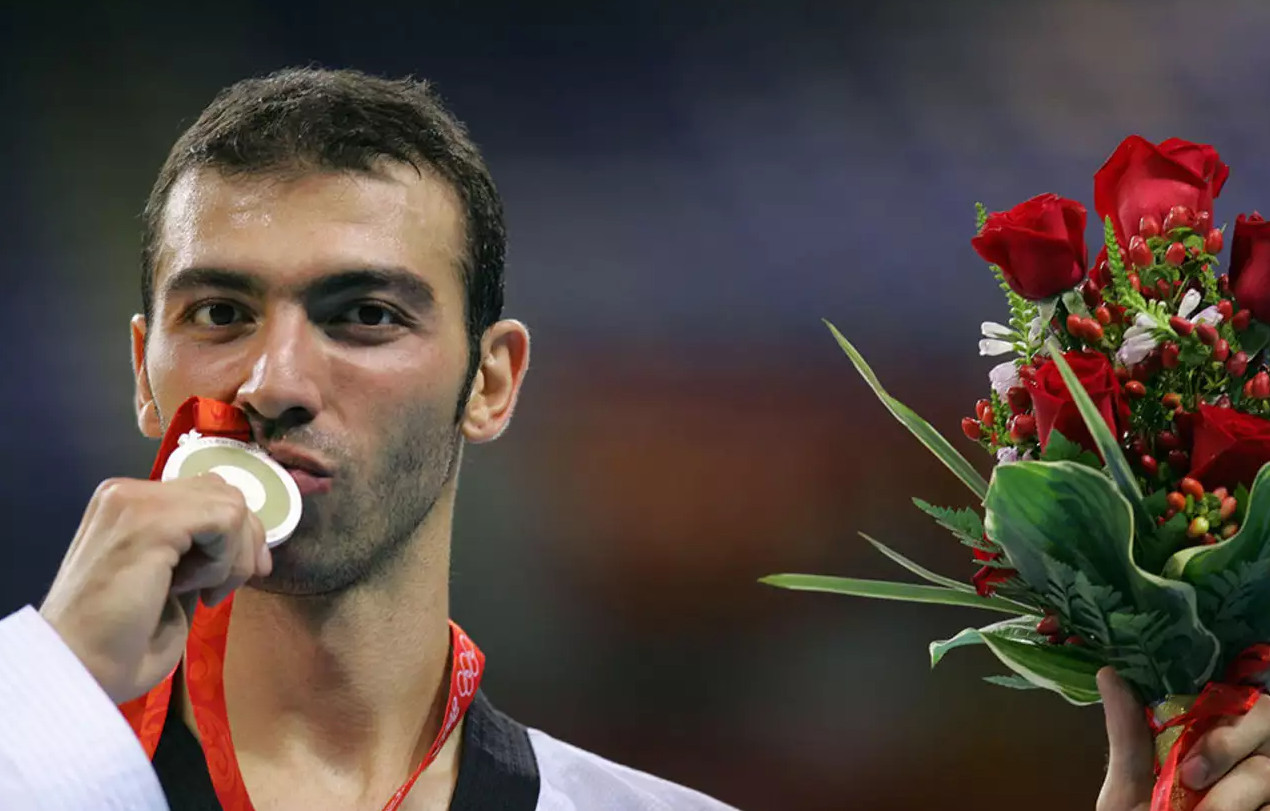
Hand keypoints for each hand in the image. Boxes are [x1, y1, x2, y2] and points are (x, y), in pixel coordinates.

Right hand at [38, 475, 270, 702]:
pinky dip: (224, 561)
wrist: (79, 670)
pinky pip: (226, 521)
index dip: (239, 534)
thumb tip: (247, 540)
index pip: (207, 495)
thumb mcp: (171, 580)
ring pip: (231, 505)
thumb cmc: (120, 643)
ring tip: (199, 593)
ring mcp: (137, 501)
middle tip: (223, 591)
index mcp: (127, 505)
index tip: (249, 573)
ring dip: (231, 558)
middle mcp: (128, 492)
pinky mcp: (152, 520)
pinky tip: (191, 588)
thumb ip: (197, 549)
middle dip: (244, 544)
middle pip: (224, 493)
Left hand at [1098, 666, 1269, 810]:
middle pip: (1266, 716)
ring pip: (1269, 768)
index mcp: (1210, 737)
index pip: (1235, 697)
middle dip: (1226, 745)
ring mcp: (1268, 786)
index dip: (1219, 707)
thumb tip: (1109, 674)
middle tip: (1190, 778)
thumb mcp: (1128, 791)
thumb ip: (1128, 737)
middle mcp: (1249, 755)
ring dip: (1229, 796)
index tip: (1185, 737)